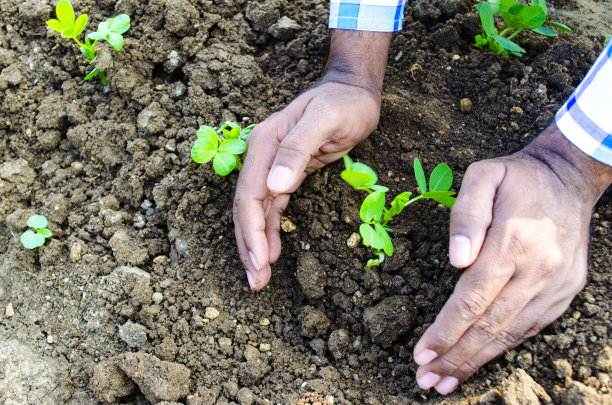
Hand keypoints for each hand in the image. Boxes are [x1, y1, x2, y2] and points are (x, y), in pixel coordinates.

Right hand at [233, 30, 392, 289]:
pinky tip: (273, 251)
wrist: (351, 89)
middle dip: (249, 246)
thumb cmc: (342, 103)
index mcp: (265, 145)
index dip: (252, 230)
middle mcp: (262, 157)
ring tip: (260, 277)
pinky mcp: (286, 173)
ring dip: (256, 244)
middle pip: (246, 208)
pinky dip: (269, 230)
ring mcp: (271, 166)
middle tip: (256, 282)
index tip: (260, 261)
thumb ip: (298, 150)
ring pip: (256, 212)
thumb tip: (275, 187)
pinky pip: (271, 207)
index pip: (249, 195)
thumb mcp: (325, 120)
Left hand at [413, 123, 611, 394]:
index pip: (472, 298)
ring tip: (445, 381)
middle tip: (426, 381)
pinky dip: (503, 348)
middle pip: (489, 324)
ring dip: (476, 360)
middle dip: (455, 356)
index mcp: (513, 241)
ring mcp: (555, 284)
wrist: (569, 179)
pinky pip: (530, 328)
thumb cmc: (517, 178)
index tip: (422, 353)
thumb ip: (467, 214)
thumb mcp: (484, 176)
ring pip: (511, 333)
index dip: (446, 330)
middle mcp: (537, 269)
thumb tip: (456, 261)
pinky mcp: (565, 292)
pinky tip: (480, 360)